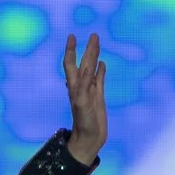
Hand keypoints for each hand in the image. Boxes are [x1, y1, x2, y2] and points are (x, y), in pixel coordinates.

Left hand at [63, 33, 106, 165]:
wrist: (89, 139)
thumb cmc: (84, 124)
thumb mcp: (82, 105)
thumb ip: (84, 89)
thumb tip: (89, 71)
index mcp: (75, 87)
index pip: (71, 64)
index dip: (71, 50)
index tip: (72, 36)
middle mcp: (81, 86)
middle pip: (84, 63)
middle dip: (87, 49)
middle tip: (93, 35)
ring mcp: (90, 91)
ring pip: (92, 69)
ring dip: (94, 56)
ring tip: (97, 43)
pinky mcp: (98, 97)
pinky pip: (99, 80)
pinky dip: (101, 71)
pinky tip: (102, 63)